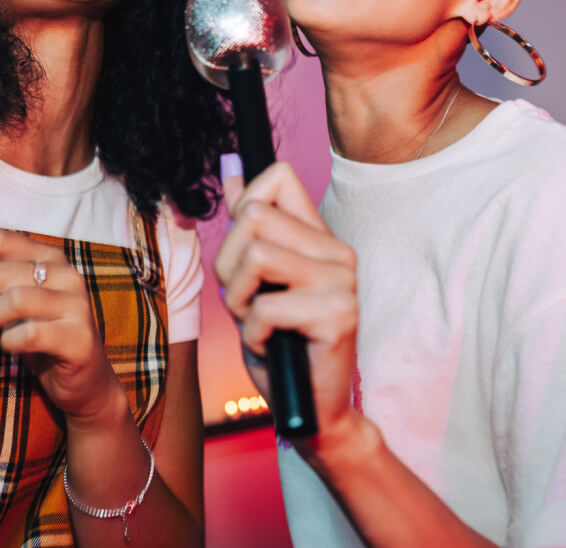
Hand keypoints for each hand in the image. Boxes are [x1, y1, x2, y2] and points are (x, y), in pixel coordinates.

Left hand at [0, 230, 124, 427]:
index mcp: (50, 257)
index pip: (1, 238)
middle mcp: (66, 274)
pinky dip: (8, 342)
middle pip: (0, 271)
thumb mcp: (12, 302)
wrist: (85, 383)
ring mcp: (76, 304)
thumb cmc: (42, 338)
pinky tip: (6, 349)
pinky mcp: (79, 337)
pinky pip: (29, 333)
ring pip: (13, 300)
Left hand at [214, 162, 361, 452]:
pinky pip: (265, 307)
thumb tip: (230, 165)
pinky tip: (271, 345)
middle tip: (247, 301)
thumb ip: (245, 222)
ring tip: (258, 323)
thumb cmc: (278, 341)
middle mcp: (337, 251)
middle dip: (229, 265)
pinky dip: (251, 334)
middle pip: (252, 217)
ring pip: (256, 256)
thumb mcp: (251, 276)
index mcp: (317, 235)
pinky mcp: (339, 315)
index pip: (278, 177)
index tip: (244, 249)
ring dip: (238, 299)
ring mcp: (342, 281)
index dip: (242, 207)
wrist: (308, 407)